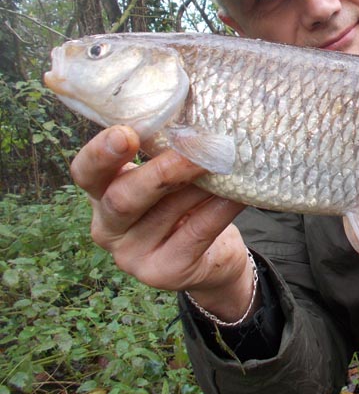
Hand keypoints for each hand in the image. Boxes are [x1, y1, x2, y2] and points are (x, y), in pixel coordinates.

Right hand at [70, 125, 252, 321]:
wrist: (210, 258)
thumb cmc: (184, 204)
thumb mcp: (165, 179)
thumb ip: (165, 154)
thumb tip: (195, 121)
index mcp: (101, 195)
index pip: (85, 173)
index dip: (100, 153)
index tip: (126, 133)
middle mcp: (108, 228)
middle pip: (123, 198)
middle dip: (163, 170)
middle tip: (199, 147)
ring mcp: (133, 256)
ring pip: (167, 212)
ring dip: (202, 184)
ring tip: (228, 162)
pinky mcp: (165, 272)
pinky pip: (197, 232)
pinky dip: (220, 208)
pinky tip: (238, 194)